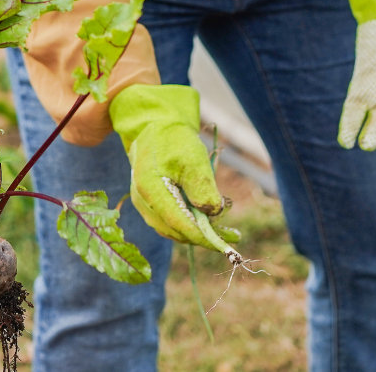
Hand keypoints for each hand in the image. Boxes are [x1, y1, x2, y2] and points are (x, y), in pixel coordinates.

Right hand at [108, 83, 224, 246]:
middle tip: (233, 235)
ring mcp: (143, 204)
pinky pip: (170, 222)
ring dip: (198, 232)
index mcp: (149, 189)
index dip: (203, 238)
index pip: (179, 223)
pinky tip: (206, 218)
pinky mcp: (149, 204)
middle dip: (204, 236)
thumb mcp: (192, 158)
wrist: (156, 128)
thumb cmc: (174, 140)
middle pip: (176, 230)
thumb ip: (201, 186)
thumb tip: (212, 213)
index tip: (226, 247)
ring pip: (173, 229)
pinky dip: (189, 224)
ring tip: (224, 228)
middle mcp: (142, 201)